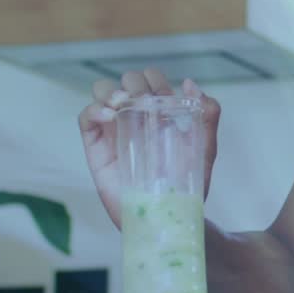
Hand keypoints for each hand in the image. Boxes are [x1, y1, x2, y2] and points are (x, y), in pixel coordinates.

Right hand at [76, 68, 221, 228]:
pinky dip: (94, 109)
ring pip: (102, 92)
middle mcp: (136, 117)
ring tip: (122, 104)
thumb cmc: (188, 183)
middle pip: (125, 81)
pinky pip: (85, 118)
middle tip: (144, 103)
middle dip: (134, 84)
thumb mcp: (205, 147)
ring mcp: (114, 130)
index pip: (150, 79)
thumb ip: (208, 116)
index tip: (164, 95)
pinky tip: (109, 115)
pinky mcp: (97, 147)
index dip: (154, 79)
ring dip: (110, 91)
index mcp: (160, 113)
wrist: (170, 213)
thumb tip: (190, 84)